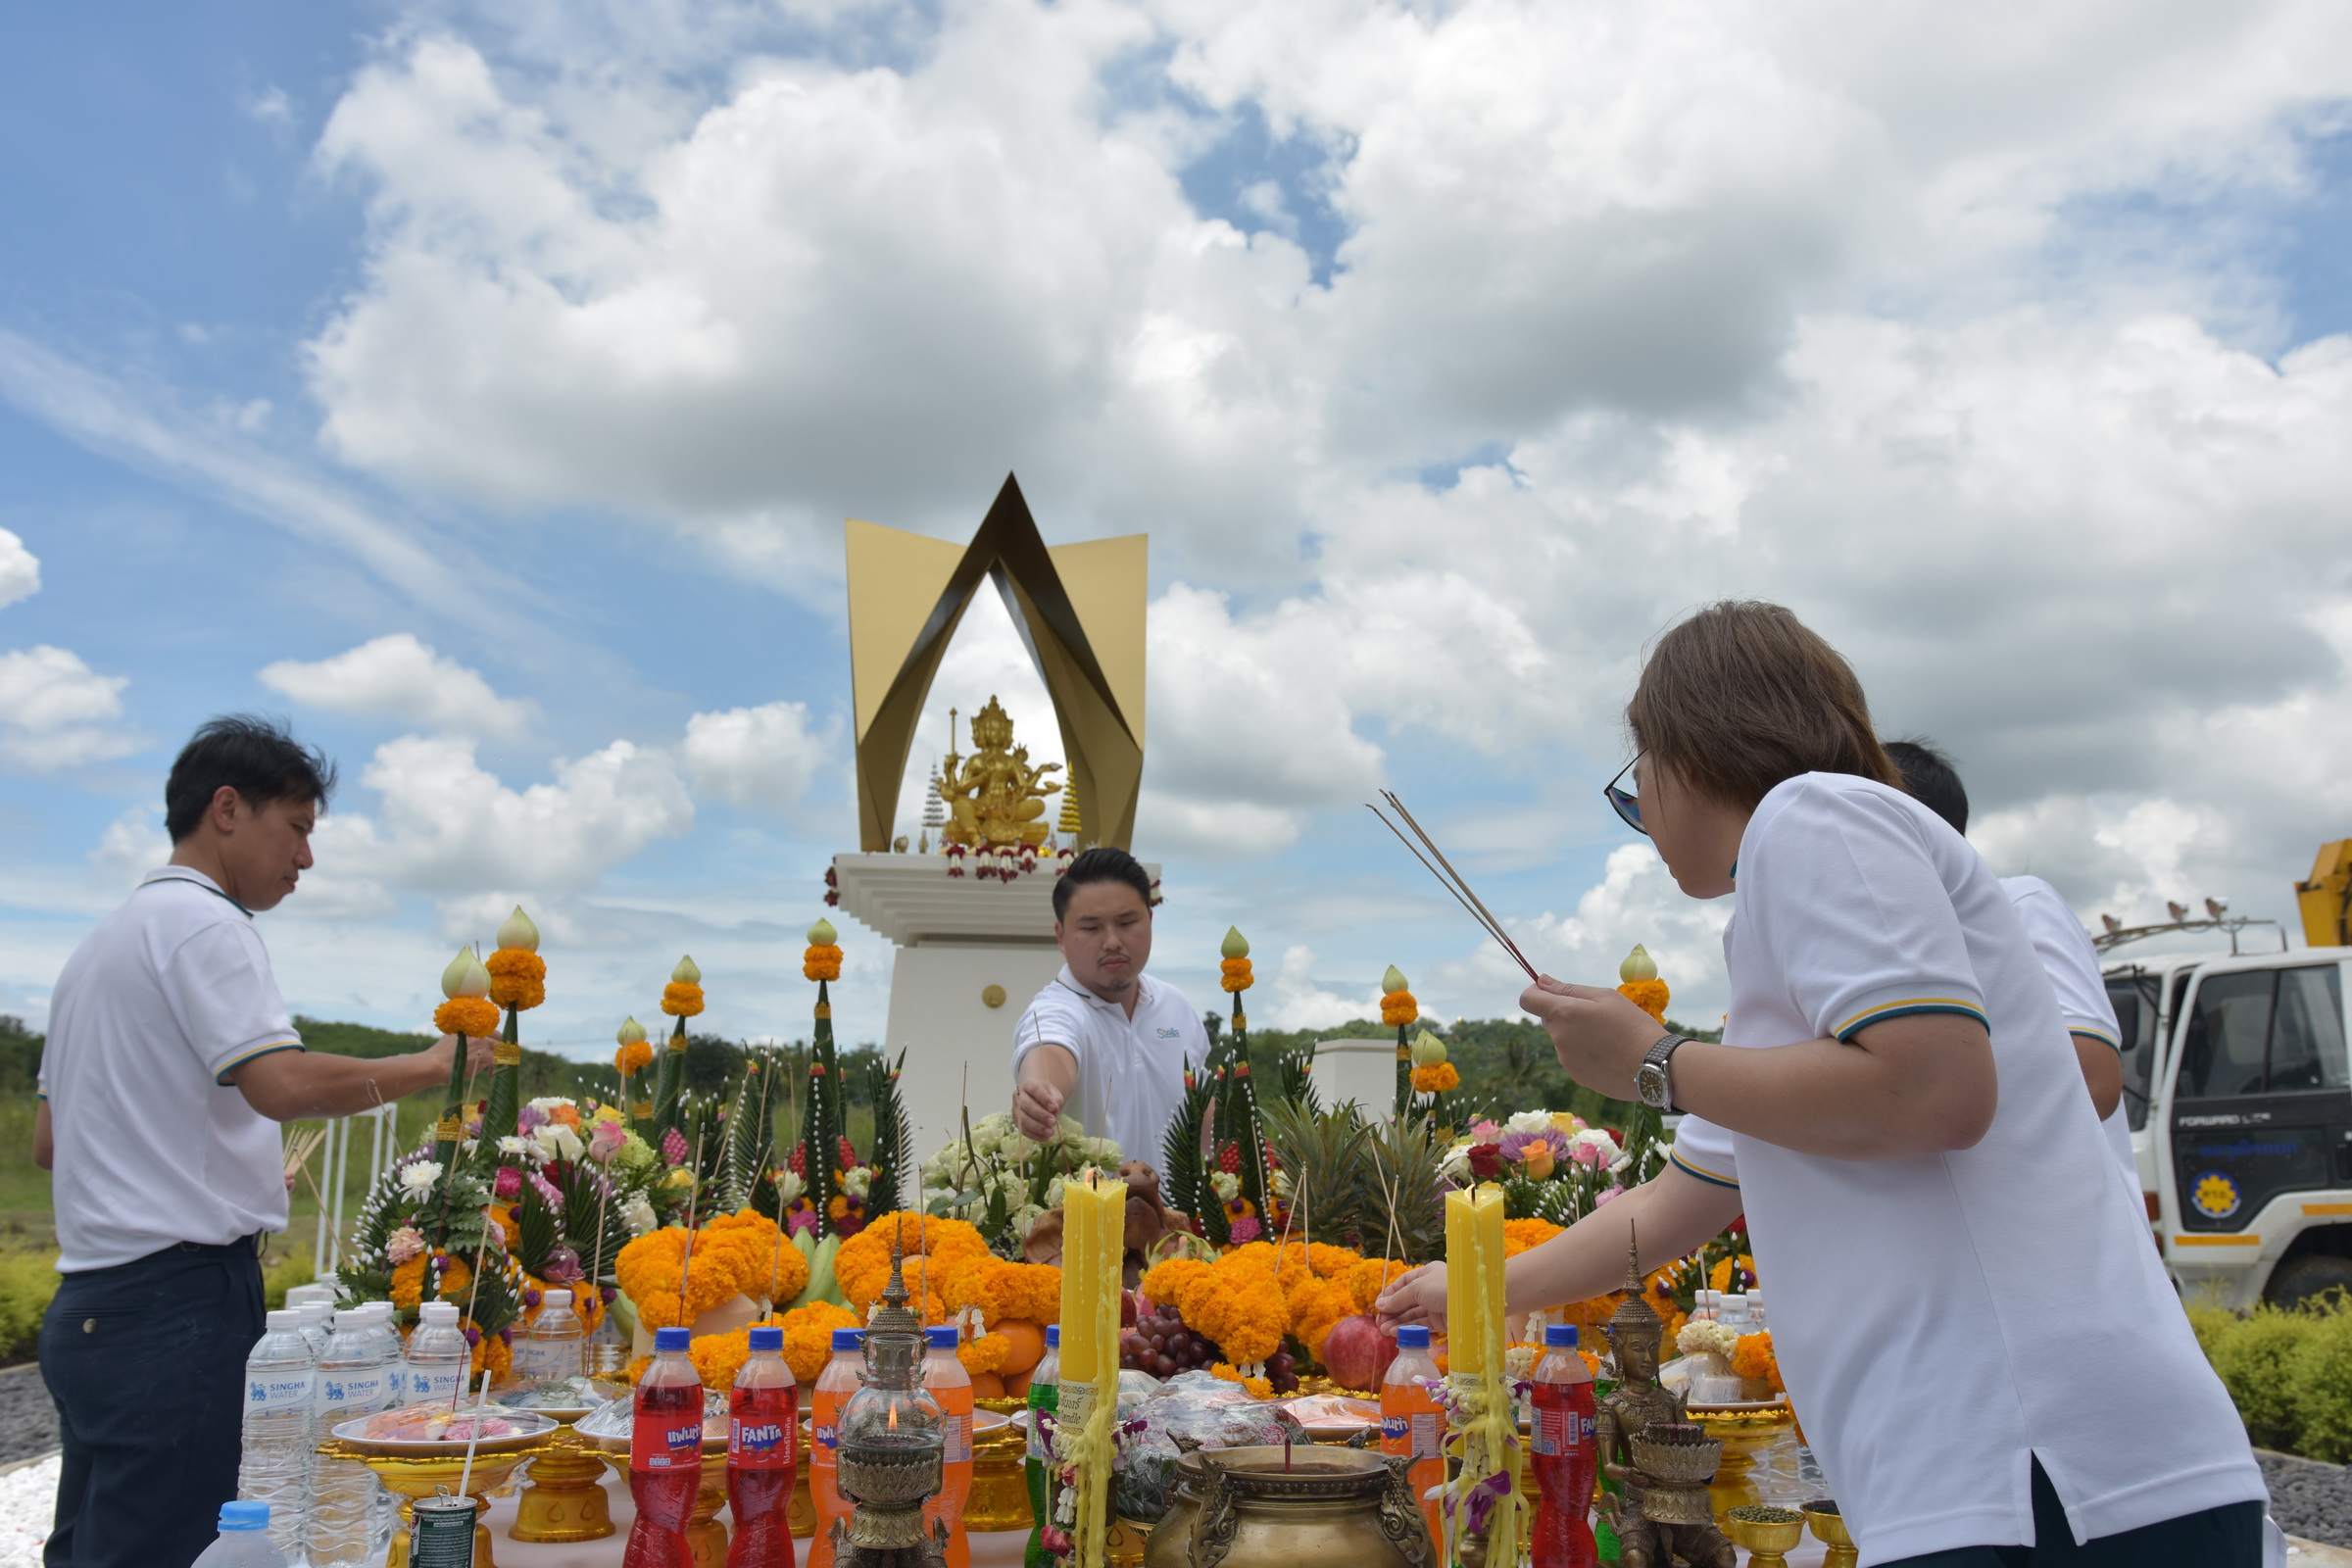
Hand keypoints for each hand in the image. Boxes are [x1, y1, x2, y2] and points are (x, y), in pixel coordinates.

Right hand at [434, 1033, 499, 1077]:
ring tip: (490, 1069)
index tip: (492, 1048)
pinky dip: (494, 1068)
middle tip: (495, 1058)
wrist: (434, 1064)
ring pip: (500, 1050)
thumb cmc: (439, 1055)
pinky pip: (497, 1061)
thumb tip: (472, 1043)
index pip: (490, 1029)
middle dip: (498, 1048)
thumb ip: (465, 1038)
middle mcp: (479, 1032)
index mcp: (471, 1027)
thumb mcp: (451, 1038)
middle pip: (498, 1038)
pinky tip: (489, 1075)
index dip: (494, 1039)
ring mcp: (483, 1043)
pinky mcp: (486, 1056)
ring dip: (497, 1059)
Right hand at [1012, 1078, 1064, 1140]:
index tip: (1055, 1108)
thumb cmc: (1047, 1095)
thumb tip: (1054, 1110)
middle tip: (1053, 1122)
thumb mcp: (1054, 1094)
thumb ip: (1055, 1100)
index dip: (1044, 1099)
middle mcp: (1018, 1095)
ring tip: (1050, 1132)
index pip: (1034, 1089)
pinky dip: (1034, 1135)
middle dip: (1041, 1115)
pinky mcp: (1016, 1121)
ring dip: (1037, 1127)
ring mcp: (1015, 1109)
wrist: (1038, 1098)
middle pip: (1026, 1105)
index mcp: (1028, 1084)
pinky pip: (1023, 1130)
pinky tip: (1045, 1138)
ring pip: (1023, 1119)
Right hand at [1375, 1261, 1447, 1332]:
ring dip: (1397, 1322)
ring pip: (1413, 1315)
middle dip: (1392, 1312)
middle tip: (1379, 1323)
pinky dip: (1408, 1329)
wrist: (1472, 1306)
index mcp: (1428, 1273)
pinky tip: (1396, 1333)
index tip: (1378, 1307)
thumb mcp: (1417, 1288)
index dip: (1390, 1294)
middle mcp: (1432, 1288)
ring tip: (1384, 1331)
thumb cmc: (1444, 1288)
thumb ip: (1398, 1298)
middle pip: (1407, 1301)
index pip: (1404, 1283)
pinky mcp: (1442, 1322)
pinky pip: (1421, 1325)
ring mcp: (1437, 1306)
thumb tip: (1379, 1305)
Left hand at [1518, 976, 1665, 1100]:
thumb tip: (1542, 982)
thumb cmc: (1632, 1024)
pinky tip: (1609, 1053)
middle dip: (1563, 1013)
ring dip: (1575, 1034)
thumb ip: (1569, 989)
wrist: (1654, 1066)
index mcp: (1564, 1014)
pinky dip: (1585, 1052)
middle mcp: (1559, 1038)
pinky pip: (1573, 1058)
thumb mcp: (1605, 997)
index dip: (1535, 992)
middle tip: (1595, 1015)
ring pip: (1562, 1039)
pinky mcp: (1577, 1076)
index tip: (1550, 991)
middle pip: (1548, 1019)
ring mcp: (1567, 1061)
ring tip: (1607, 1037)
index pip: (1528, 1000)